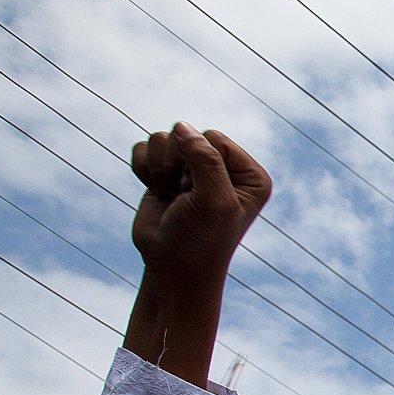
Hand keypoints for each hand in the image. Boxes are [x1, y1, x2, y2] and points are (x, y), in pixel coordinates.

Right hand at [129, 124, 269, 287]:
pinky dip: (144, 169)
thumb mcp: (214, 201)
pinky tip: (157, 192)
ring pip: (164, 138)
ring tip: (172, 196)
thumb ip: (205, 160)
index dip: (198, 163)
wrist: (173, 267)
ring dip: (160, 168)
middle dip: (177, 165)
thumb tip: (182, 126)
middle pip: (187, 135)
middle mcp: (224, 167)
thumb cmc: (201, 238)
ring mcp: (193, 169)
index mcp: (249, 174)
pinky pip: (145, 148)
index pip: (213, 138)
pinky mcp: (165, 173)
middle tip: (184, 197)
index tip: (200, 195)